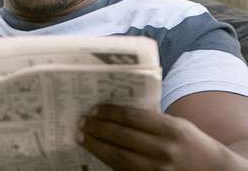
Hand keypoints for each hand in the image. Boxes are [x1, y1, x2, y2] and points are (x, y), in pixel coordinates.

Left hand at [78, 104, 247, 169]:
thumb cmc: (192, 144)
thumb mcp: (177, 125)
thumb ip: (151, 118)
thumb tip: (116, 110)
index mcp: (170, 129)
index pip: (131, 117)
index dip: (109, 112)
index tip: (94, 109)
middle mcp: (163, 150)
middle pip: (120, 136)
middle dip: (97, 128)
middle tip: (82, 121)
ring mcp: (157, 169)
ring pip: (117, 156)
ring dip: (95, 145)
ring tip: (82, 136)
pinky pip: (122, 170)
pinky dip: (106, 160)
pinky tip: (97, 152)